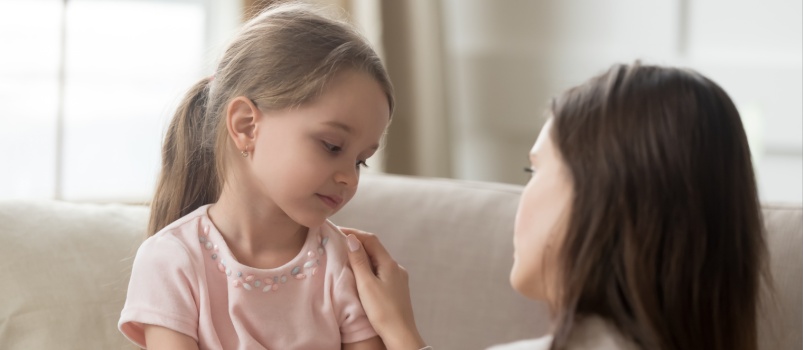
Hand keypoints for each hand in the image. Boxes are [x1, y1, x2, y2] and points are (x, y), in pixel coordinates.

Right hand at [342, 228, 425, 349]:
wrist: (401, 334)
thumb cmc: (383, 310)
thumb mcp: (366, 284)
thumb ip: (359, 261)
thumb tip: (352, 239)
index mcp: (389, 264)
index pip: (371, 240)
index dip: (354, 233)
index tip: (338, 231)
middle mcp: (396, 268)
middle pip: (375, 249)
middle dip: (358, 243)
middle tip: (339, 242)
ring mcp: (398, 278)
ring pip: (378, 260)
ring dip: (363, 256)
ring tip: (346, 257)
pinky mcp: (396, 289)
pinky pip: (381, 271)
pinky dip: (369, 267)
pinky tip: (361, 274)